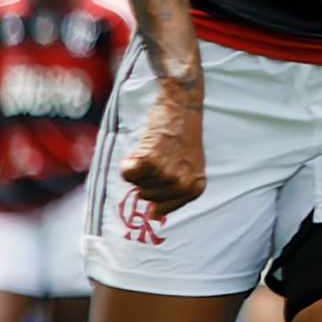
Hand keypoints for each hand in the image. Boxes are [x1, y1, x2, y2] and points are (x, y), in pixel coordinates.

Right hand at [118, 81, 206, 218]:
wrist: (181, 106)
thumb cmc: (183, 135)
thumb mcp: (188, 167)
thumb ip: (174, 190)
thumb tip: (153, 215)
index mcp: (195, 189)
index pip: (163, 210)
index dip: (155, 191)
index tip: (159, 174)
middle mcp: (182, 185)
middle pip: (147, 197)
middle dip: (147, 178)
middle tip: (158, 155)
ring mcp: (166, 175)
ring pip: (136, 185)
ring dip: (138, 167)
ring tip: (153, 149)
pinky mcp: (149, 162)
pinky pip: (126, 174)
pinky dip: (127, 161)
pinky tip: (141, 148)